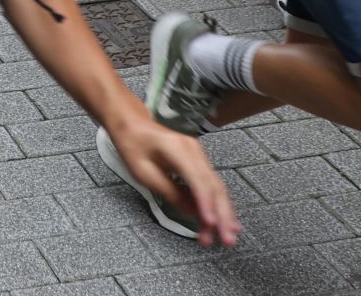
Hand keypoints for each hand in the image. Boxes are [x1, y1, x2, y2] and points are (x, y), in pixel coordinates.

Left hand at [101, 115, 242, 247]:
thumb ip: (169, 191)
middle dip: (224, 214)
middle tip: (228, 239)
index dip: (206, 204)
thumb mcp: (143, 171)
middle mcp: (195, 151)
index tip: (211, 223)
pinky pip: (210, 184)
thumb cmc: (133, 143)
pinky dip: (215, 204)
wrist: (132, 121)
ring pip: (216, 187)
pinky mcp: (197, 161)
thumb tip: (191, 211)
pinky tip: (220, 221)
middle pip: (215, 186)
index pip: (198, 180)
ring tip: (226, 237)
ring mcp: (198, 155)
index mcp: (178, 149)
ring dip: (222, 213)